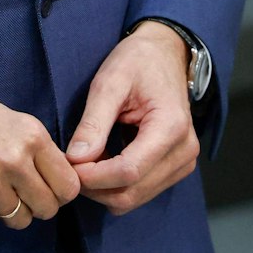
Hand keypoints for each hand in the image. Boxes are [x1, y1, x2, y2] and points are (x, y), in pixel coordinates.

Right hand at [0, 80, 80, 228]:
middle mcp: (14, 161)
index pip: (68, 184)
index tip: (50, 190)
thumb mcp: (9, 118)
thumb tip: (56, 178)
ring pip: (19, 220)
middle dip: (36, 205)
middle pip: (47, 208)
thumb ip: (35, 148)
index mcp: (31, 136)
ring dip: (8, 210)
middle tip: (21, 194)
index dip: (60, 191)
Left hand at [65, 22, 199, 214]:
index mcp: (171, 126)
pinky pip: (141, 192)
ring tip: (88, 158)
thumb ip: (93, 122)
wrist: (165, 54)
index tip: (68, 164)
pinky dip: (117, 184)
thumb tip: (76, 159)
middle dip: (95, 186)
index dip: (93, 176)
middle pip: (131, 192)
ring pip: (134, 198)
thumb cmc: (138, 62)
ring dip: (104, 187)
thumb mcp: (110, 82)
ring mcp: (183, 163)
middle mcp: (184, 151)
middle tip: (72, 163)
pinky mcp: (177, 169)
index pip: (128, 171)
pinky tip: (105, 159)